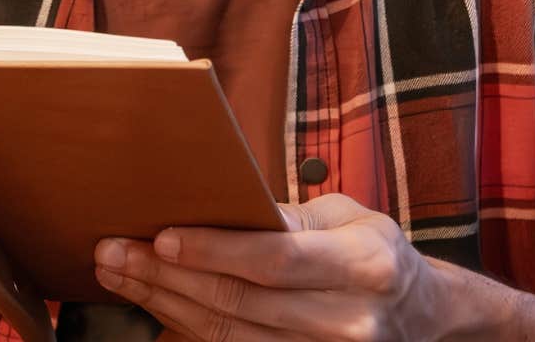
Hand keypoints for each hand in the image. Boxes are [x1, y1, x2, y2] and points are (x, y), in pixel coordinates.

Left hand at [92, 193, 453, 341]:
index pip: (274, 260)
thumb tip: (210, 204)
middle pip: (240, 302)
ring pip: (229, 333)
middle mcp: (350, 319)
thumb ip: (286, 219)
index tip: (161, 237)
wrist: (420, 315)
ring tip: (120, 275)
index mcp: (365, 264)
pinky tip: (156, 305)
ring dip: (164, 304)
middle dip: (167, 277)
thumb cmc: (372, 252)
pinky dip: (188, 328)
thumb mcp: (346, 218)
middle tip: (114, 253)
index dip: (213, 251)